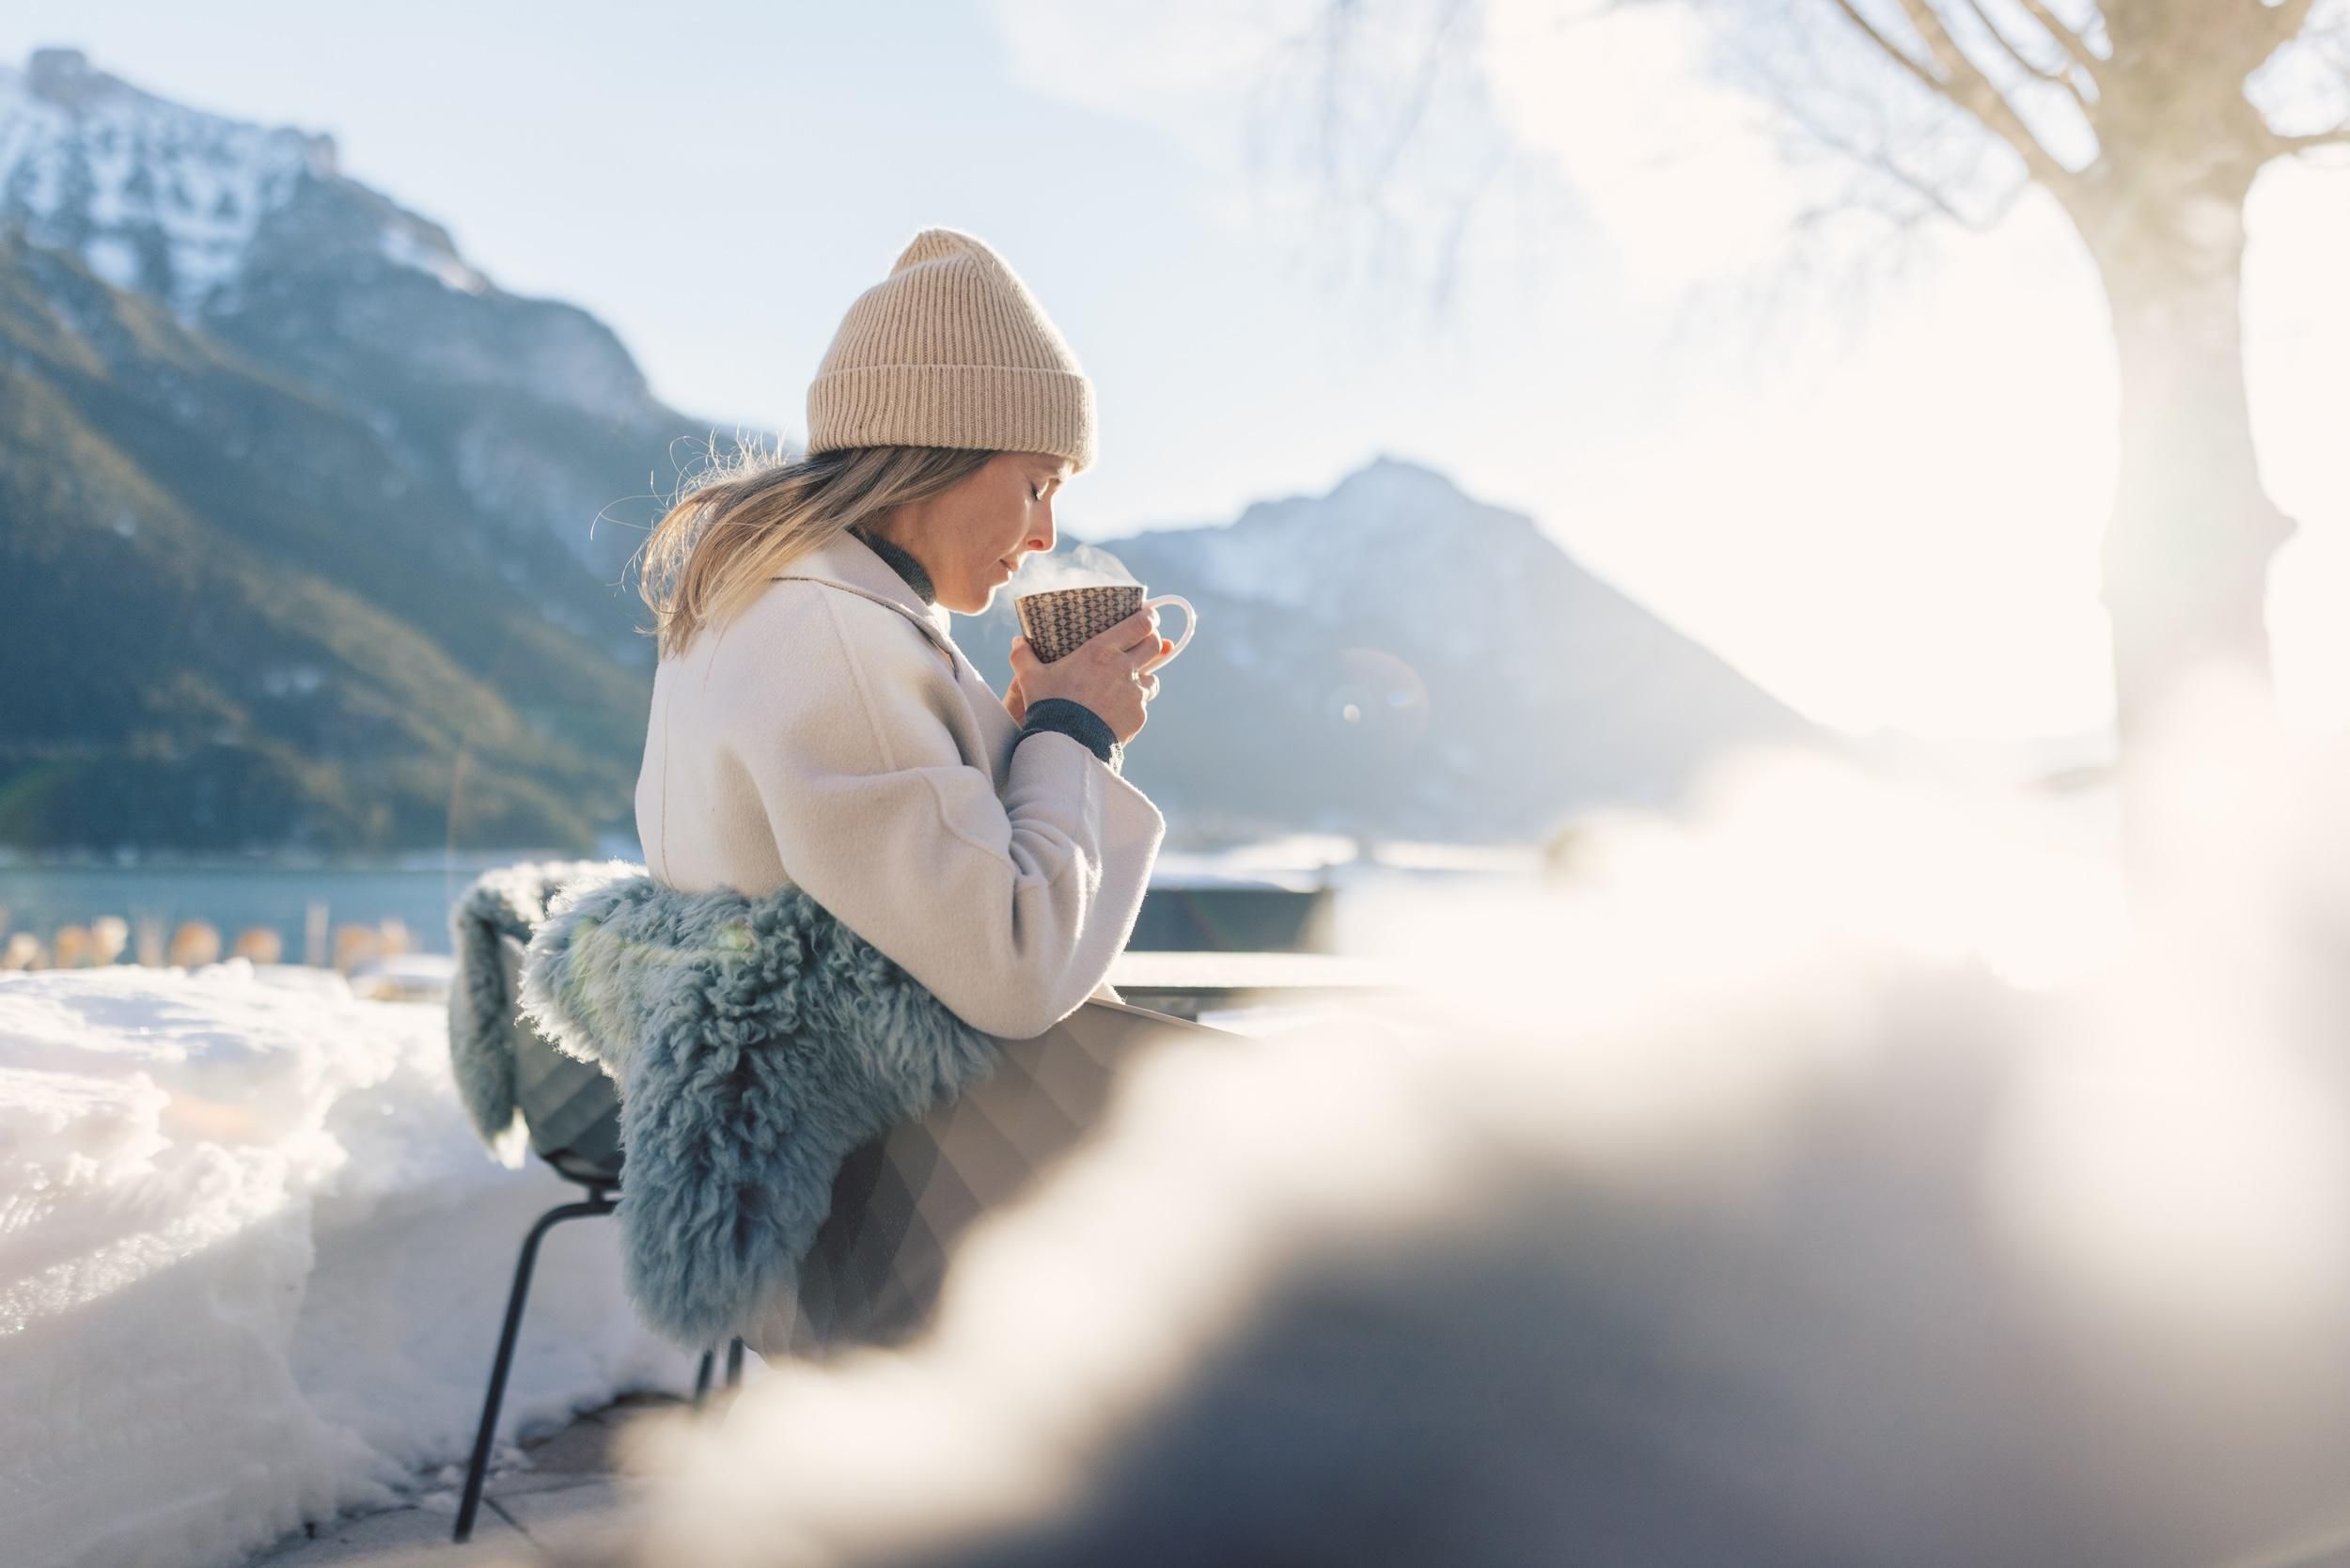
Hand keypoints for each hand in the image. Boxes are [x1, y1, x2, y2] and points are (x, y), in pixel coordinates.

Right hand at [1007, 609, 1170, 745]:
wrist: (1065, 743)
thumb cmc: (1049, 706)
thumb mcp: (1030, 678)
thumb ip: (1023, 656)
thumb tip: (1018, 641)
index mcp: (1101, 650)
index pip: (1140, 624)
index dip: (1148, 617)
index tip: (1148, 616)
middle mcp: (1123, 668)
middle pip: (1153, 644)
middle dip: (1151, 641)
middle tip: (1142, 644)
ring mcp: (1134, 693)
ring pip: (1151, 678)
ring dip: (1142, 678)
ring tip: (1126, 685)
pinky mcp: (1138, 716)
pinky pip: (1143, 706)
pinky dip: (1134, 706)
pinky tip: (1117, 712)